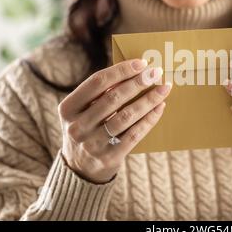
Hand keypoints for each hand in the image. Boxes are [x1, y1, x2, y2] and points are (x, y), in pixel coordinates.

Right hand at [58, 59, 171, 183]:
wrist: (80, 169)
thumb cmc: (87, 128)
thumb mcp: (82, 111)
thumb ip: (100, 94)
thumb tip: (135, 71)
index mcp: (68, 108)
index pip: (97, 82)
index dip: (121, 71)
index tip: (141, 63)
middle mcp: (77, 126)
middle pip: (113, 98)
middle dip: (138, 83)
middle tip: (156, 72)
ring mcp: (92, 144)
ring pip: (126, 116)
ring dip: (148, 100)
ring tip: (164, 88)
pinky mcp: (109, 158)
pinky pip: (134, 134)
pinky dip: (149, 119)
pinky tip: (159, 108)